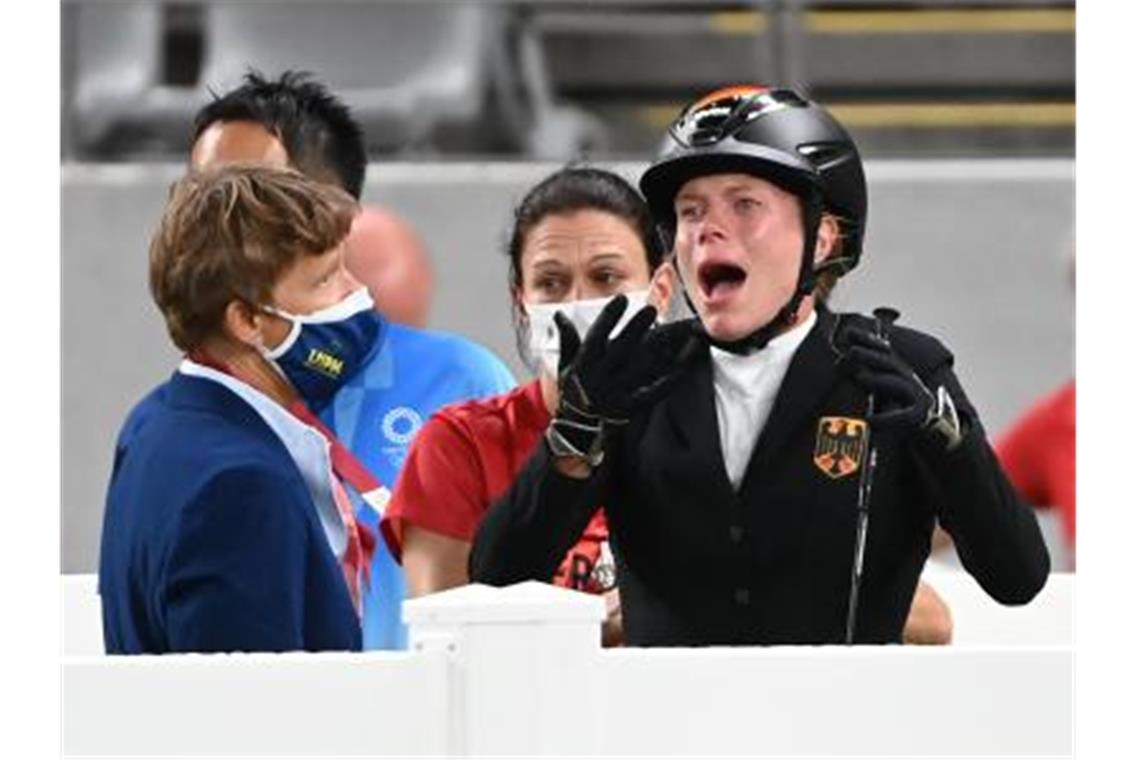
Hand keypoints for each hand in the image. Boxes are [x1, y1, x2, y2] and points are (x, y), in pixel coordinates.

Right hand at [547, 296, 701, 465]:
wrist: (576, 427)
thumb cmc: (572, 390)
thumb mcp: (565, 364)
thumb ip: (567, 338)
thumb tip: (560, 314)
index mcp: (584, 364)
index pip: (596, 336)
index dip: (609, 317)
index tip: (622, 299)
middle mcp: (600, 377)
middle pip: (621, 349)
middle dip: (635, 328)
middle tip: (651, 310)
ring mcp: (617, 392)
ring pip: (640, 367)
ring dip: (658, 349)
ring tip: (673, 331)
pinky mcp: (632, 405)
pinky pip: (656, 390)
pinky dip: (672, 376)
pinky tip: (686, 362)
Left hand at [837, 320, 962, 449]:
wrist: (930, 434)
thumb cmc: (899, 410)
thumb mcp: (881, 391)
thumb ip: (866, 376)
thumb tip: (841, 360)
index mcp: (899, 372)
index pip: (884, 352)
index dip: (868, 341)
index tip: (849, 332)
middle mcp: (910, 381)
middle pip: (890, 364)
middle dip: (871, 356)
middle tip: (851, 351)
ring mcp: (918, 398)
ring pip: (899, 385)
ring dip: (879, 380)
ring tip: (860, 377)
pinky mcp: (920, 418)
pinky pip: (903, 417)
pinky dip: (886, 418)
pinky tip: (870, 420)